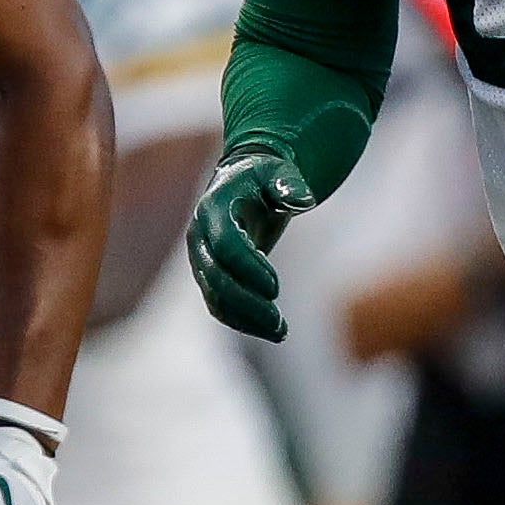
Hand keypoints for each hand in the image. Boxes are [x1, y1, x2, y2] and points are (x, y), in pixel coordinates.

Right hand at [186, 143, 318, 341]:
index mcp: (213, 209)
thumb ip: (288, 183)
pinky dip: (242, 322)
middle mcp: (200, 236)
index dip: (247, 268)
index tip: (276, 288)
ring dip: (245, 319)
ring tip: (281, 333)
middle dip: (246, 303)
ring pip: (215, 298)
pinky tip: (272, 332)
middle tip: (279, 323)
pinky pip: (219, 305)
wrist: (243, 182)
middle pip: (215, 278)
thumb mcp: (278, 172)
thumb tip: (304, 199)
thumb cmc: (264, 177)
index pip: (225, 246)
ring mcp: (201, 259)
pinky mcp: (210, 275)